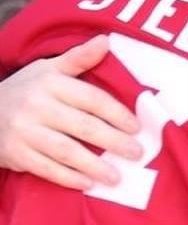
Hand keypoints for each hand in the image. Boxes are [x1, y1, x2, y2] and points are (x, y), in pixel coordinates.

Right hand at [0, 35, 141, 189]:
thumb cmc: (26, 90)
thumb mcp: (48, 69)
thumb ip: (78, 58)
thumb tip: (106, 41)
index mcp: (50, 82)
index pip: (91, 98)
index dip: (116, 113)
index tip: (136, 127)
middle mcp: (37, 105)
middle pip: (83, 126)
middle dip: (113, 141)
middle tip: (137, 153)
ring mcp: (24, 131)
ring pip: (66, 150)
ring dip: (94, 165)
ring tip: (117, 177)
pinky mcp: (15, 154)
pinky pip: (46, 168)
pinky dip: (68, 177)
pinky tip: (88, 184)